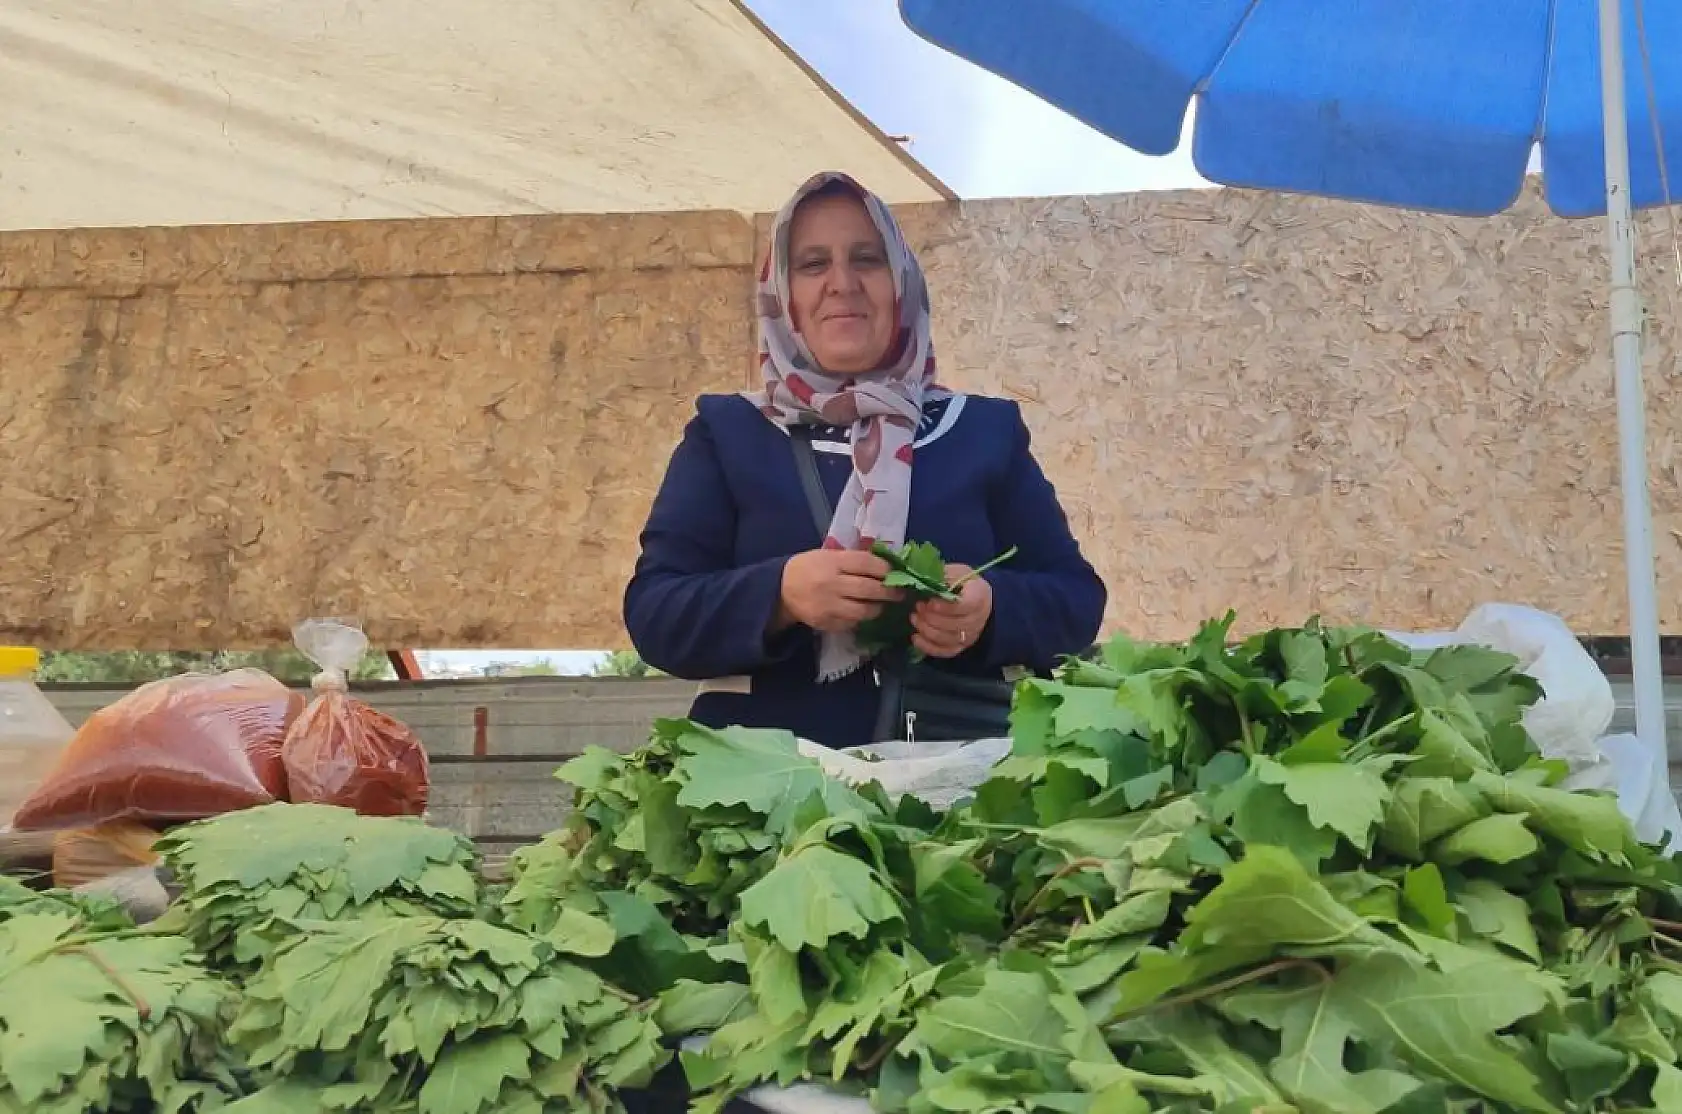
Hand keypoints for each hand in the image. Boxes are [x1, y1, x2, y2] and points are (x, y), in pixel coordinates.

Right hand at [775, 549, 901, 633]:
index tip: (895, 572)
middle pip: (869, 588)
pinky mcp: (826, 622)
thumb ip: (853, 560)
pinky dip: (861, 619)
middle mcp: (831, 583)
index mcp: (832, 562)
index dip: (885, 568)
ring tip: (882, 605)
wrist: (782, 589)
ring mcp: (828, 605)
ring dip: (878, 608)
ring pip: (864, 610)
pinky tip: (863, 612)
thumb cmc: (810, 567)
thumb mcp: (828, 555)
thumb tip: (886, 566)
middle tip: (900, 593)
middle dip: (889, 591)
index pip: (867, 563)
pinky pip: (852, 623)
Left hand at [911, 564, 992, 658]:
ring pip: (945, 638)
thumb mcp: (957, 572)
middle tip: (918, 606)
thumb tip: (922, 578)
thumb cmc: (965, 583)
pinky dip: (927, 646)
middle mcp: (977, 620)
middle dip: (930, 617)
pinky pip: (944, 652)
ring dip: (926, 629)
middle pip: (952, 625)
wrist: (979, 600)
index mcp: (979, 597)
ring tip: (914, 618)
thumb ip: (943, 575)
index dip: (944, 607)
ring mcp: (969, 636)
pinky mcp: (960, 646)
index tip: (930, 601)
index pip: (963, 606)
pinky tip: (915, 637)